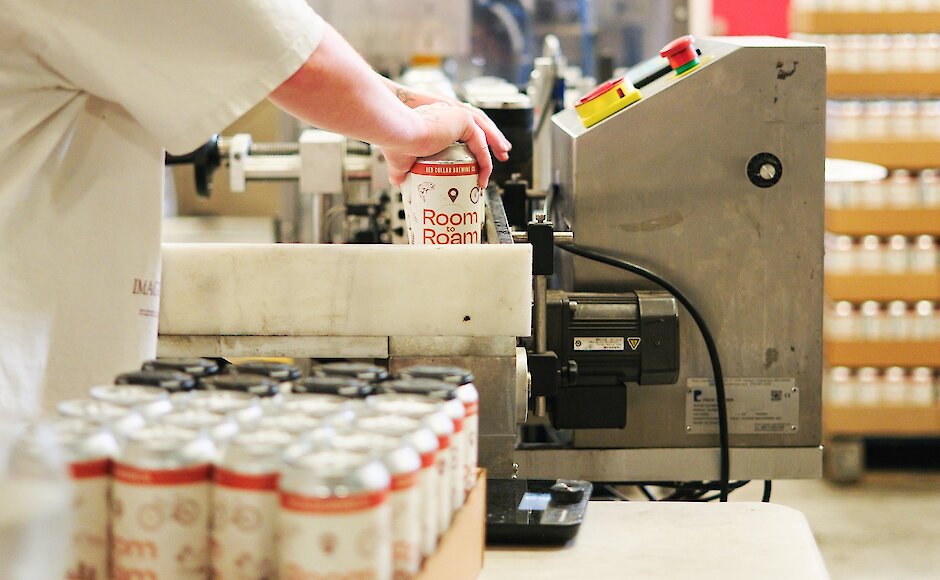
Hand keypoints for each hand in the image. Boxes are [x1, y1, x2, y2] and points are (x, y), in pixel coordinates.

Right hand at [383, 103, 497, 187]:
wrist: (398, 133)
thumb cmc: (396, 143)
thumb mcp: (400, 160)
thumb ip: (400, 170)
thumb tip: (397, 183)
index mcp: (435, 119)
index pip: (457, 131)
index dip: (468, 144)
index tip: (472, 161)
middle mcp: (448, 113)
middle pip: (475, 131)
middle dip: (490, 144)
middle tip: (498, 157)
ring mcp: (457, 115)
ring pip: (482, 136)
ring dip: (493, 150)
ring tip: (499, 165)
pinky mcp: (464, 120)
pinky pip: (481, 145)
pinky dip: (485, 161)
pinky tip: (484, 175)